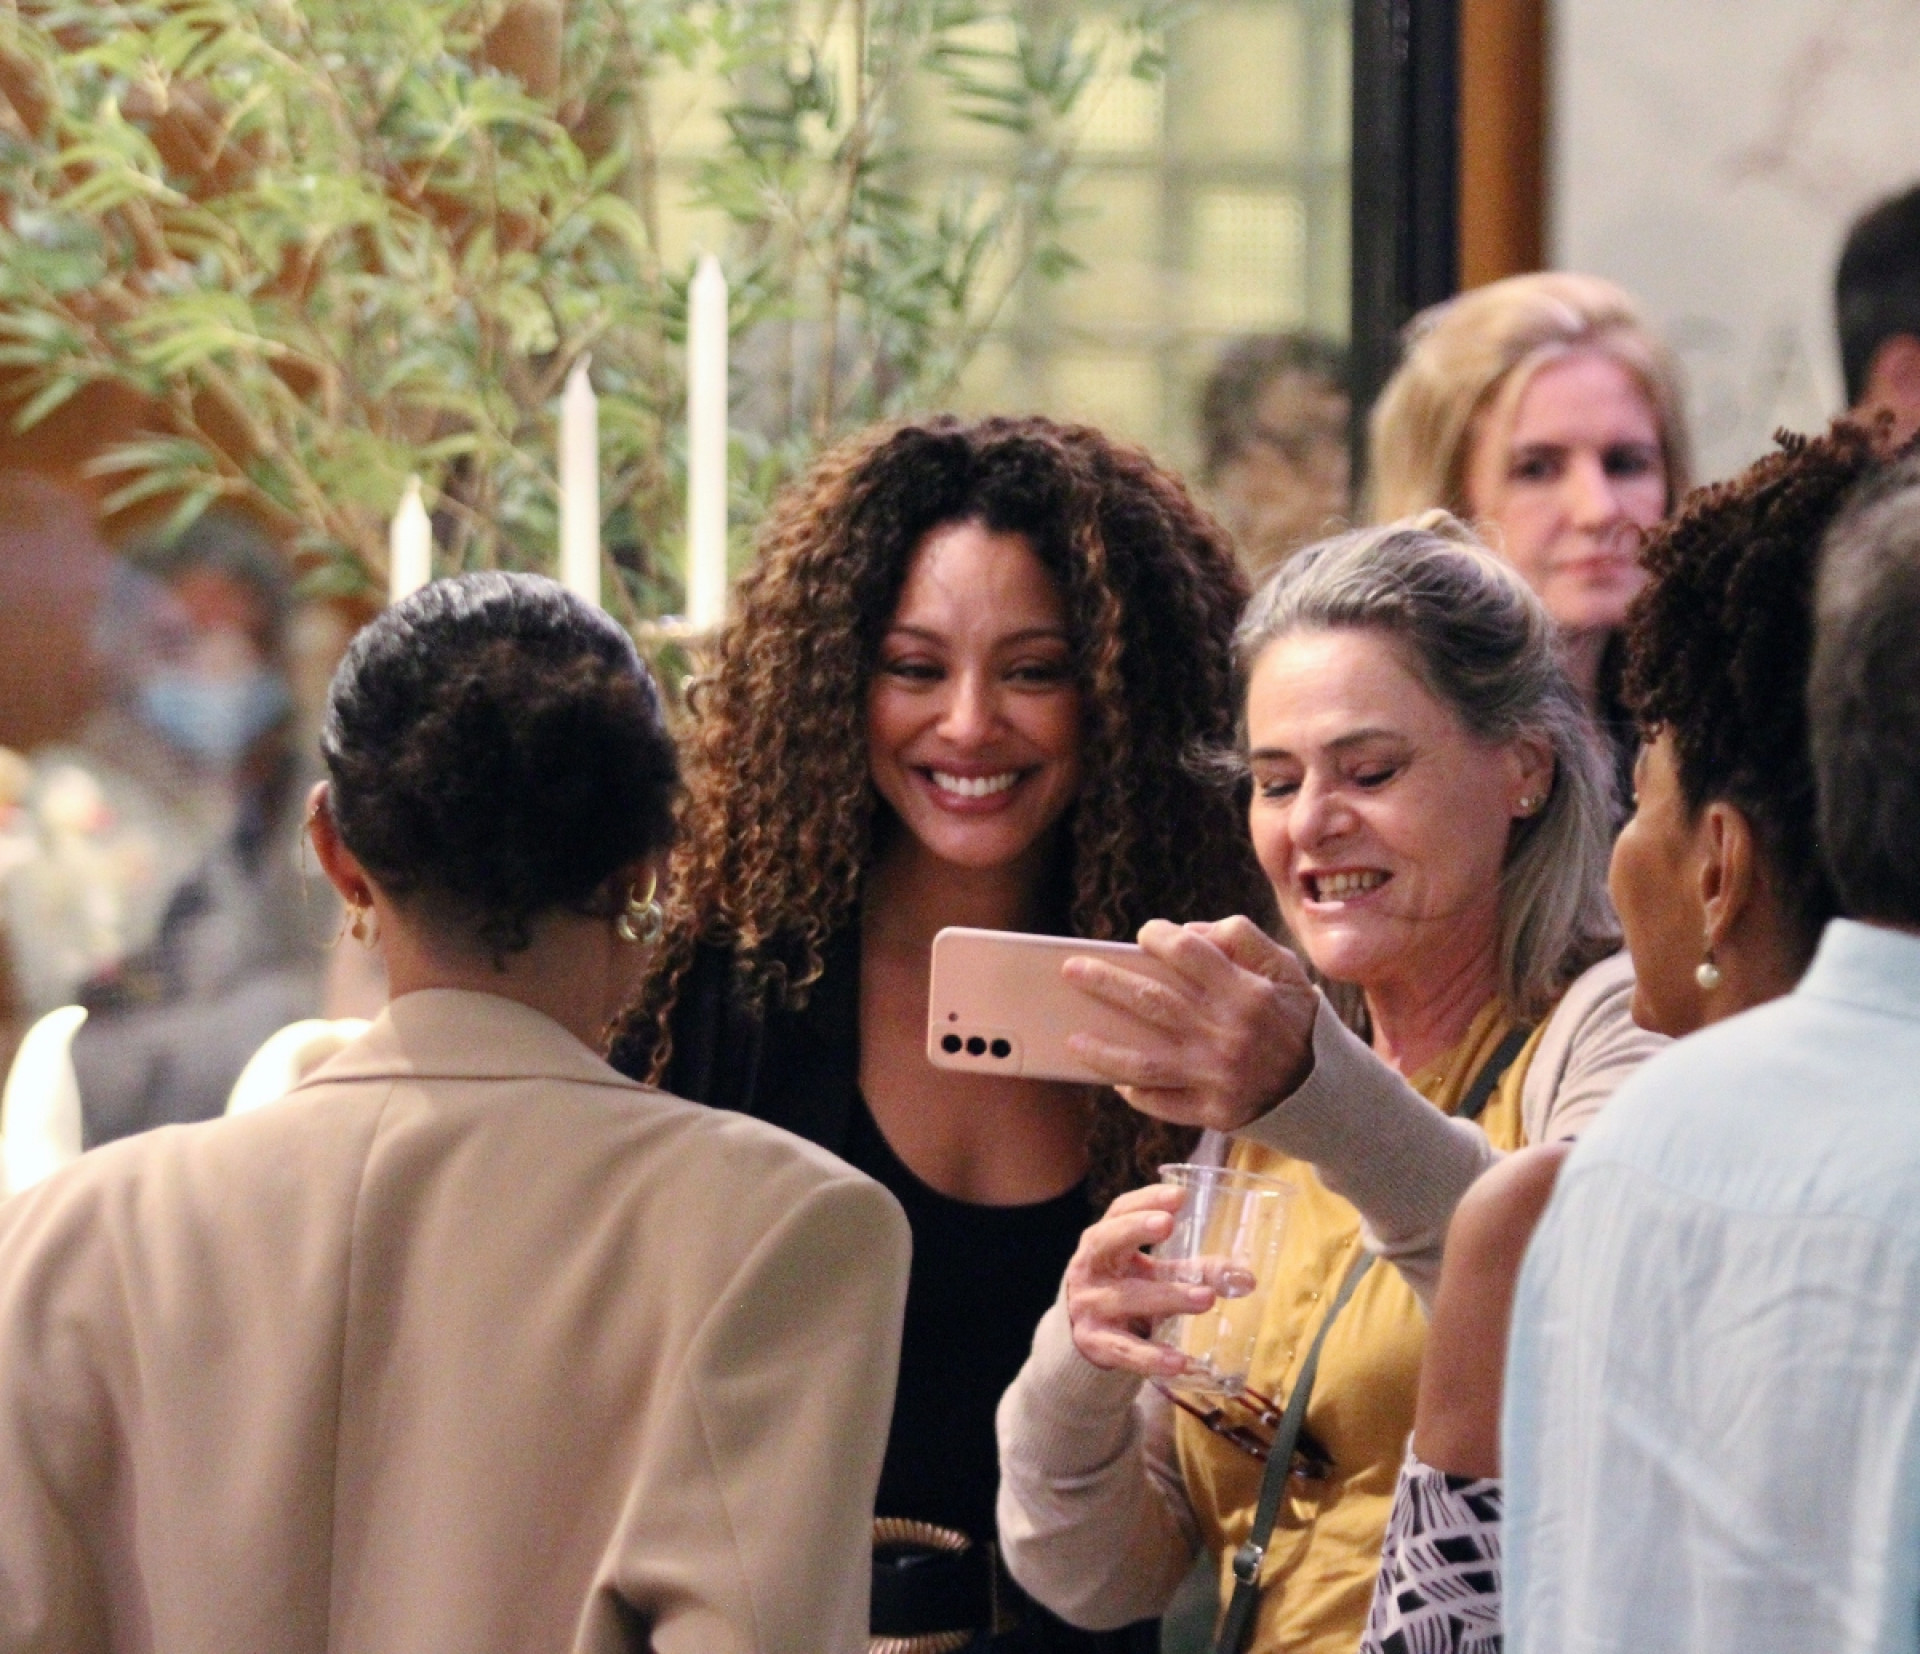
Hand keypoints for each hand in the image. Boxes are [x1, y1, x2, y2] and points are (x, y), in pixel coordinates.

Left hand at [1061, 916, 1319, 1132]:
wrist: (1332, 1097)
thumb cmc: (1302, 1025)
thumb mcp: (1288, 973)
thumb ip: (1244, 940)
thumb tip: (1190, 932)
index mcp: (1248, 994)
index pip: (1189, 953)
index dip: (1160, 937)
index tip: (1144, 936)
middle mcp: (1228, 1034)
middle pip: (1152, 1002)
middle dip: (1105, 982)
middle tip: (1071, 969)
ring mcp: (1217, 1077)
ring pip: (1144, 1061)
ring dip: (1103, 1049)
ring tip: (1072, 1039)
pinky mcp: (1213, 1113)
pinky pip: (1161, 1103)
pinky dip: (1134, 1091)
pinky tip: (1114, 1078)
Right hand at [1064, 1185, 1213, 1378]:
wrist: (1082, 1333)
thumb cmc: (1125, 1289)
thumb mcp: (1153, 1273)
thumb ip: (1194, 1270)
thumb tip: (1246, 1279)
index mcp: (1104, 1241)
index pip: (1119, 1211)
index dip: (1146, 1200)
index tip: (1179, 1195)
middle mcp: (1091, 1267)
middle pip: (1106, 1241)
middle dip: (1135, 1229)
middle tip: (1168, 1224)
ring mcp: (1089, 1305)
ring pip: (1126, 1297)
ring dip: (1167, 1296)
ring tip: (1207, 1298)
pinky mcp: (1094, 1343)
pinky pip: (1124, 1349)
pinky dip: (1152, 1356)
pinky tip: (1180, 1362)